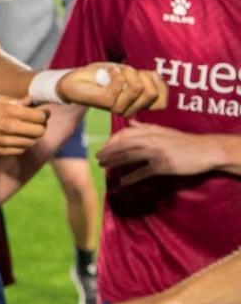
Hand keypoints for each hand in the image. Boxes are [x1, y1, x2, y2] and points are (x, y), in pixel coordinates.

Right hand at [0, 95, 48, 155]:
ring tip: (23, 130)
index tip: (41, 112)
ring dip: (30, 136)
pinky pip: (19, 150)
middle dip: (40, 126)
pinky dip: (20, 145)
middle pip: (39, 131)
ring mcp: (3, 141)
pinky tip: (14, 138)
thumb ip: (13, 101)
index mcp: (8, 110)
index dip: (44, 114)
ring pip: (31, 142)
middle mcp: (8, 127)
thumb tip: (30, 101)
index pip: (40, 117)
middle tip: (34, 121)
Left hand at [58, 63, 168, 116]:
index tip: (151, 73)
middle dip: (143, 75)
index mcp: (138, 104)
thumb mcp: (128, 73)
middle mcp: (130, 108)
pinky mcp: (105, 102)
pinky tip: (108, 72)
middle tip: (128, 70)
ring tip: (117, 70)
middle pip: (152, 94)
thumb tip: (157, 76)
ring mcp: (117, 107)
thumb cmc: (102, 75)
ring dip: (129, 73)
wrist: (75, 79)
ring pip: (138, 89)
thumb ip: (144, 77)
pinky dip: (116, 73)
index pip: (161, 104)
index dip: (161, 86)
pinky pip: (121, 85)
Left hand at [97, 121, 220, 185]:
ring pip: (129, 156)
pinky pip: (143, 172)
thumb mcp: (163, 130)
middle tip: (98, 159)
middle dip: (108, 152)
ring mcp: (156, 153)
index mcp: (150, 131)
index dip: (111, 141)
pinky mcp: (163, 166)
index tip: (102, 148)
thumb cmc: (184, 141)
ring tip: (104, 167)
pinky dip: (131, 177)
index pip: (124, 134)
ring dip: (114, 162)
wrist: (206, 150)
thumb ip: (145, 127)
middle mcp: (151, 140)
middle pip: (123, 145)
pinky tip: (123, 182)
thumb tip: (129, 122)